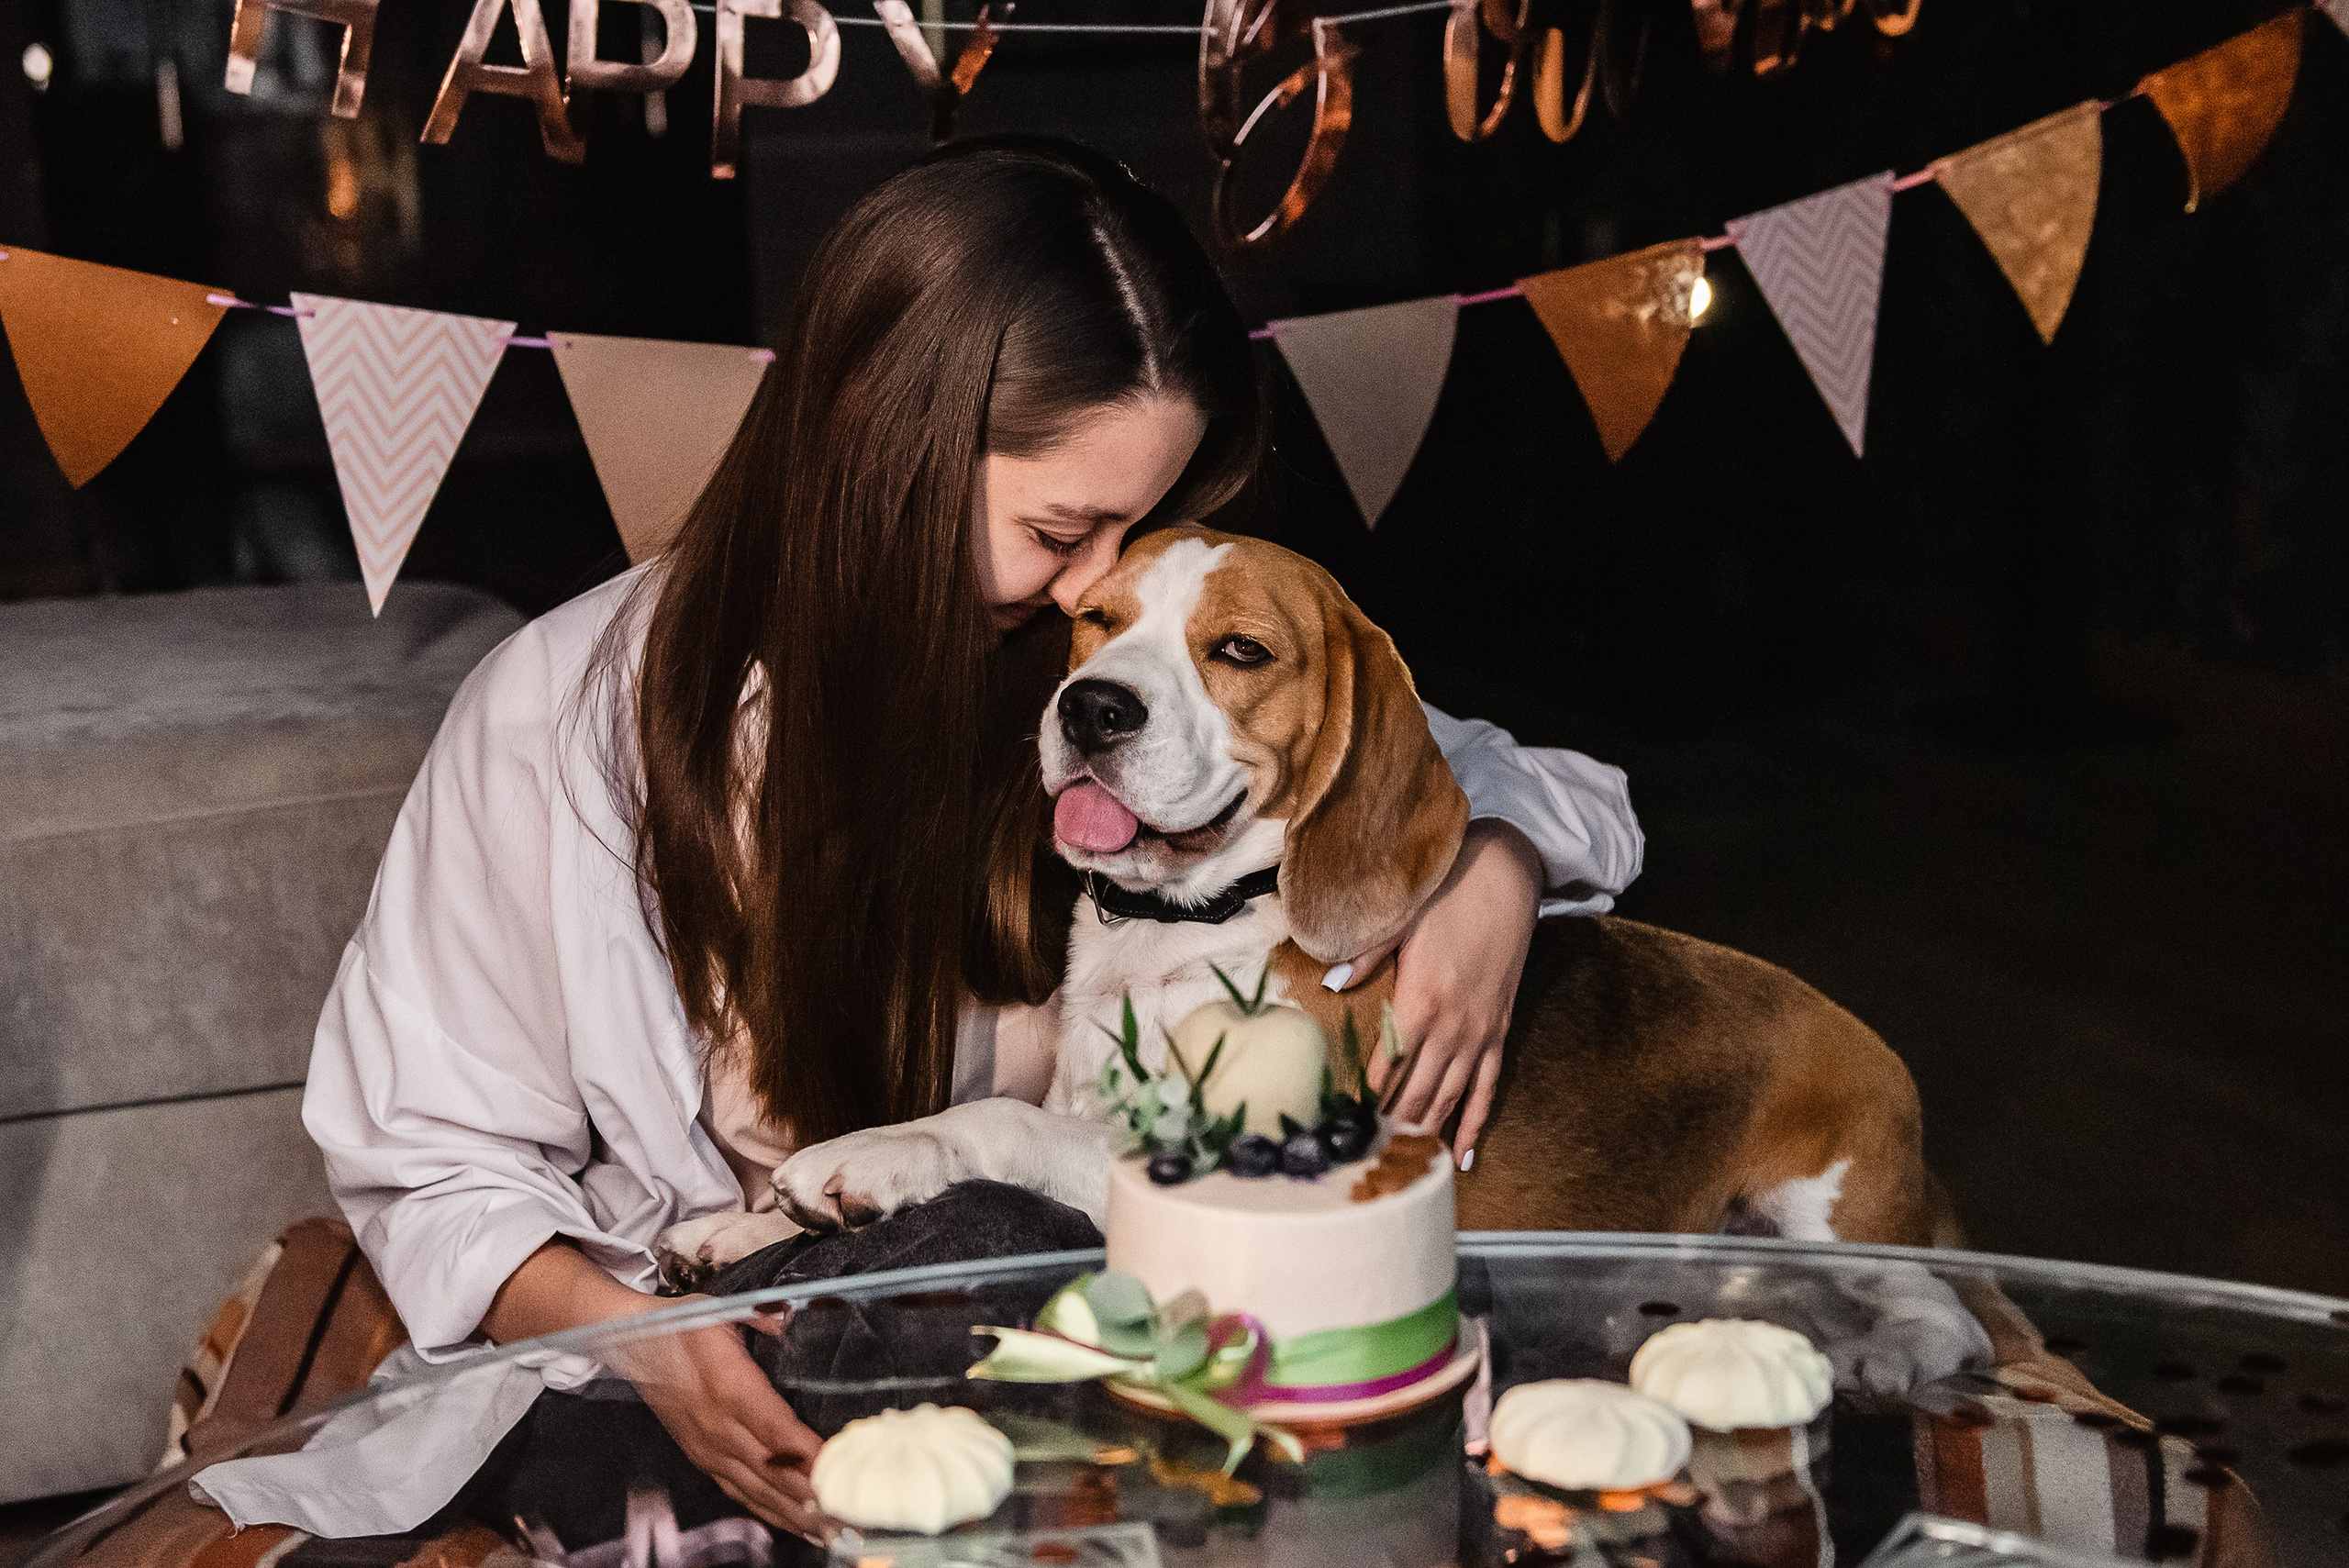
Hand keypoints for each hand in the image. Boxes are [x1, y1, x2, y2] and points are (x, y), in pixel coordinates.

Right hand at [481, 1243, 822, 1537]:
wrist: (630, 1342)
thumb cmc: (680, 1324)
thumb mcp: (724, 1309)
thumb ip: (765, 1317)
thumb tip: (793, 1319)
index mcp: (731, 1390)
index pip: (778, 1433)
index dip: (810, 1459)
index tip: (842, 1478)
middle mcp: (720, 1428)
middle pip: (774, 1474)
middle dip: (816, 1501)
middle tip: (854, 1520)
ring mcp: (709, 1449)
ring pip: (760, 1492)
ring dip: (799, 1516)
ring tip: (836, 1534)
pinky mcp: (701, 1457)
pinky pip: (740, 1493)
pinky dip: (770, 1513)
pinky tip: (797, 1524)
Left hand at [1332, 820, 1539, 1165]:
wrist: (1507, 877)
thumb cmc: (1447, 893)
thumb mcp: (1399, 919)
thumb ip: (1364, 956)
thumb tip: (1331, 982)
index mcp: (1420, 1003)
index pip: (1386, 1070)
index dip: (1364, 1102)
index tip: (1342, 1125)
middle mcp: (1452, 1029)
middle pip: (1415, 1095)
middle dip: (1389, 1128)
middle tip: (1363, 1155)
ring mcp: (1479, 1034)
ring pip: (1448, 1100)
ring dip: (1423, 1132)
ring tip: (1399, 1163)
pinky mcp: (1500, 1032)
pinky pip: (1487, 1090)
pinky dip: (1473, 1125)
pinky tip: (1460, 1156)